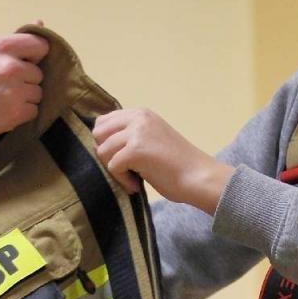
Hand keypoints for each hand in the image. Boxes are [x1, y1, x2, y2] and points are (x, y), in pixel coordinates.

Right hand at [0, 33, 48, 149]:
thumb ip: (9, 43)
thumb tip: (40, 22)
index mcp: (0, 47)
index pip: (39, 44)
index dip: (34, 56)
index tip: (25, 63)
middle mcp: (11, 66)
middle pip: (38, 73)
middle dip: (25, 81)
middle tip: (2, 87)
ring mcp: (15, 90)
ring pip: (37, 93)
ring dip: (24, 99)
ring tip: (1, 101)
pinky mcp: (16, 112)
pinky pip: (33, 111)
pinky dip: (21, 114)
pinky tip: (2, 113)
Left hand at [91, 108, 231, 210]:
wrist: (199, 177)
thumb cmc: (178, 164)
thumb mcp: (151, 139)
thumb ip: (130, 135)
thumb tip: (99, 143)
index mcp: (142, 113)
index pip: (104, 121)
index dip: (106, 142)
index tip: (121, 158)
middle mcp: (138, 118)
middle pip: (98, 133)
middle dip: (106, 154)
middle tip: (123, 168)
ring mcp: (137, 133)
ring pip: (102, 151)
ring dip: (115, 170)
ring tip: (133, 178)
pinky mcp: (135, 150)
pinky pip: (112, 167)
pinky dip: (123, 180)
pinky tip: (137, 185)